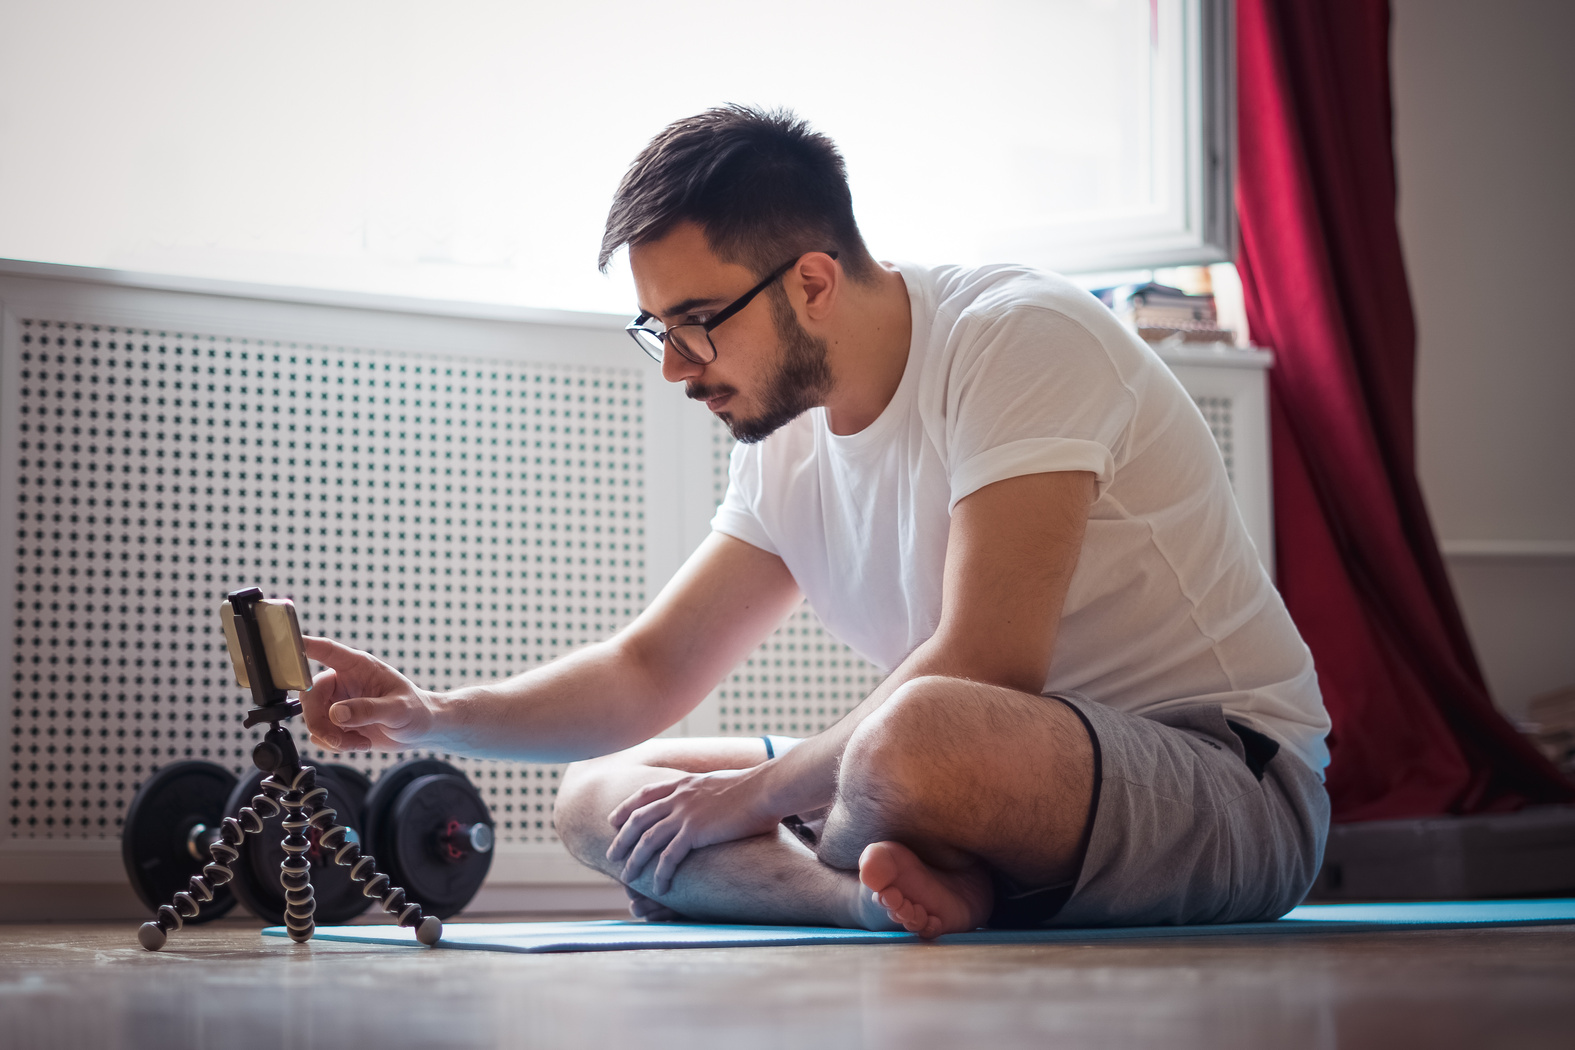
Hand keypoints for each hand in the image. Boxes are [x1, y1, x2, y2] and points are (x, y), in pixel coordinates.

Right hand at [300, 636, 437, 752]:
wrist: (420, 731)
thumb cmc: (415, 710)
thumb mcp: (398, 709)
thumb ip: (368, 709)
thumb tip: (337, 713)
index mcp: (358, 666)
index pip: (326, 650)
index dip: (303, 646)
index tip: (283, 645)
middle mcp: (343, 681)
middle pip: (309, 696)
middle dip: (319, 722)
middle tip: (338, 739)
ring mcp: (337, 702)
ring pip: (312, 719)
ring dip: (332, 737)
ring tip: (359, 741)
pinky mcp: (336, 722)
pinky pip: (320, 735)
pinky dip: (335, 745)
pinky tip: (358, 743)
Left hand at [606, 766, 783, 894]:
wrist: (766, 788)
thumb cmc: (755, 788)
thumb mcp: (721, 783)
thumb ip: (707, 792)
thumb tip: (710, 800)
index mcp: (684, 784)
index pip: (645, 794)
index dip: (626, 808)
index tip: (613, 820)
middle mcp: (679, 797)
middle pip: (639, 819)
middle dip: (622, 838)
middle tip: (611, 855)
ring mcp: (685, 814)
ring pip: (648, 840)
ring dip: (635, 860)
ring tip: (628, 878)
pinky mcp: (695, 832)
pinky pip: (670, 857)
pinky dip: (661, 874)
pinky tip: (659, 888)